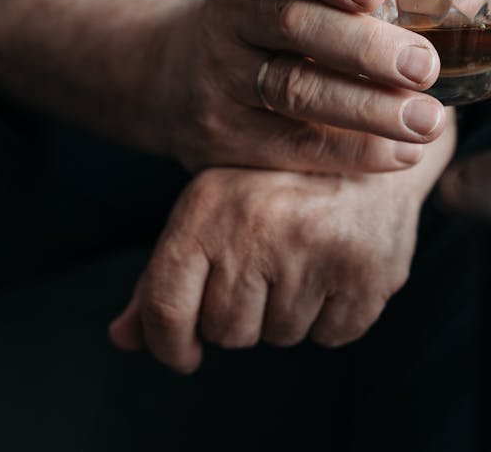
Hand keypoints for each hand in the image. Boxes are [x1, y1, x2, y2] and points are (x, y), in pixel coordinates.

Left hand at [108, 166, 424, 372]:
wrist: (369, 134)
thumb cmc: (271, 181)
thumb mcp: (208, 210)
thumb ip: (161, 276)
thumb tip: (121, 340)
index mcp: (206, 207)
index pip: (166, 307)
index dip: (168, 346)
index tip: (183, 356)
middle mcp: (257, 227)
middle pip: (226, 332)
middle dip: (239, 318)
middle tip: (262, 272)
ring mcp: (316, 250)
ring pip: (280, 336)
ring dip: (286, 313)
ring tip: (303, 258)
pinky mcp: (368, 271)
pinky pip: (331, 336)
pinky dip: (330, 316)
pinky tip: (335, 267)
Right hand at [156, 0, 445, 174]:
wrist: (168, 79)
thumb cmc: (263, 32)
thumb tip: (441, 1)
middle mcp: (227, 21)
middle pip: (292, 26)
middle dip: (365, 47)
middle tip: (426, 67)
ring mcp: (219, 80)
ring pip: (291, 90)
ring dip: (367, 107)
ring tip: (427, 121)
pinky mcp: (220, 137)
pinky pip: (288, 145)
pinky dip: (350, 151)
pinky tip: (399, 155)